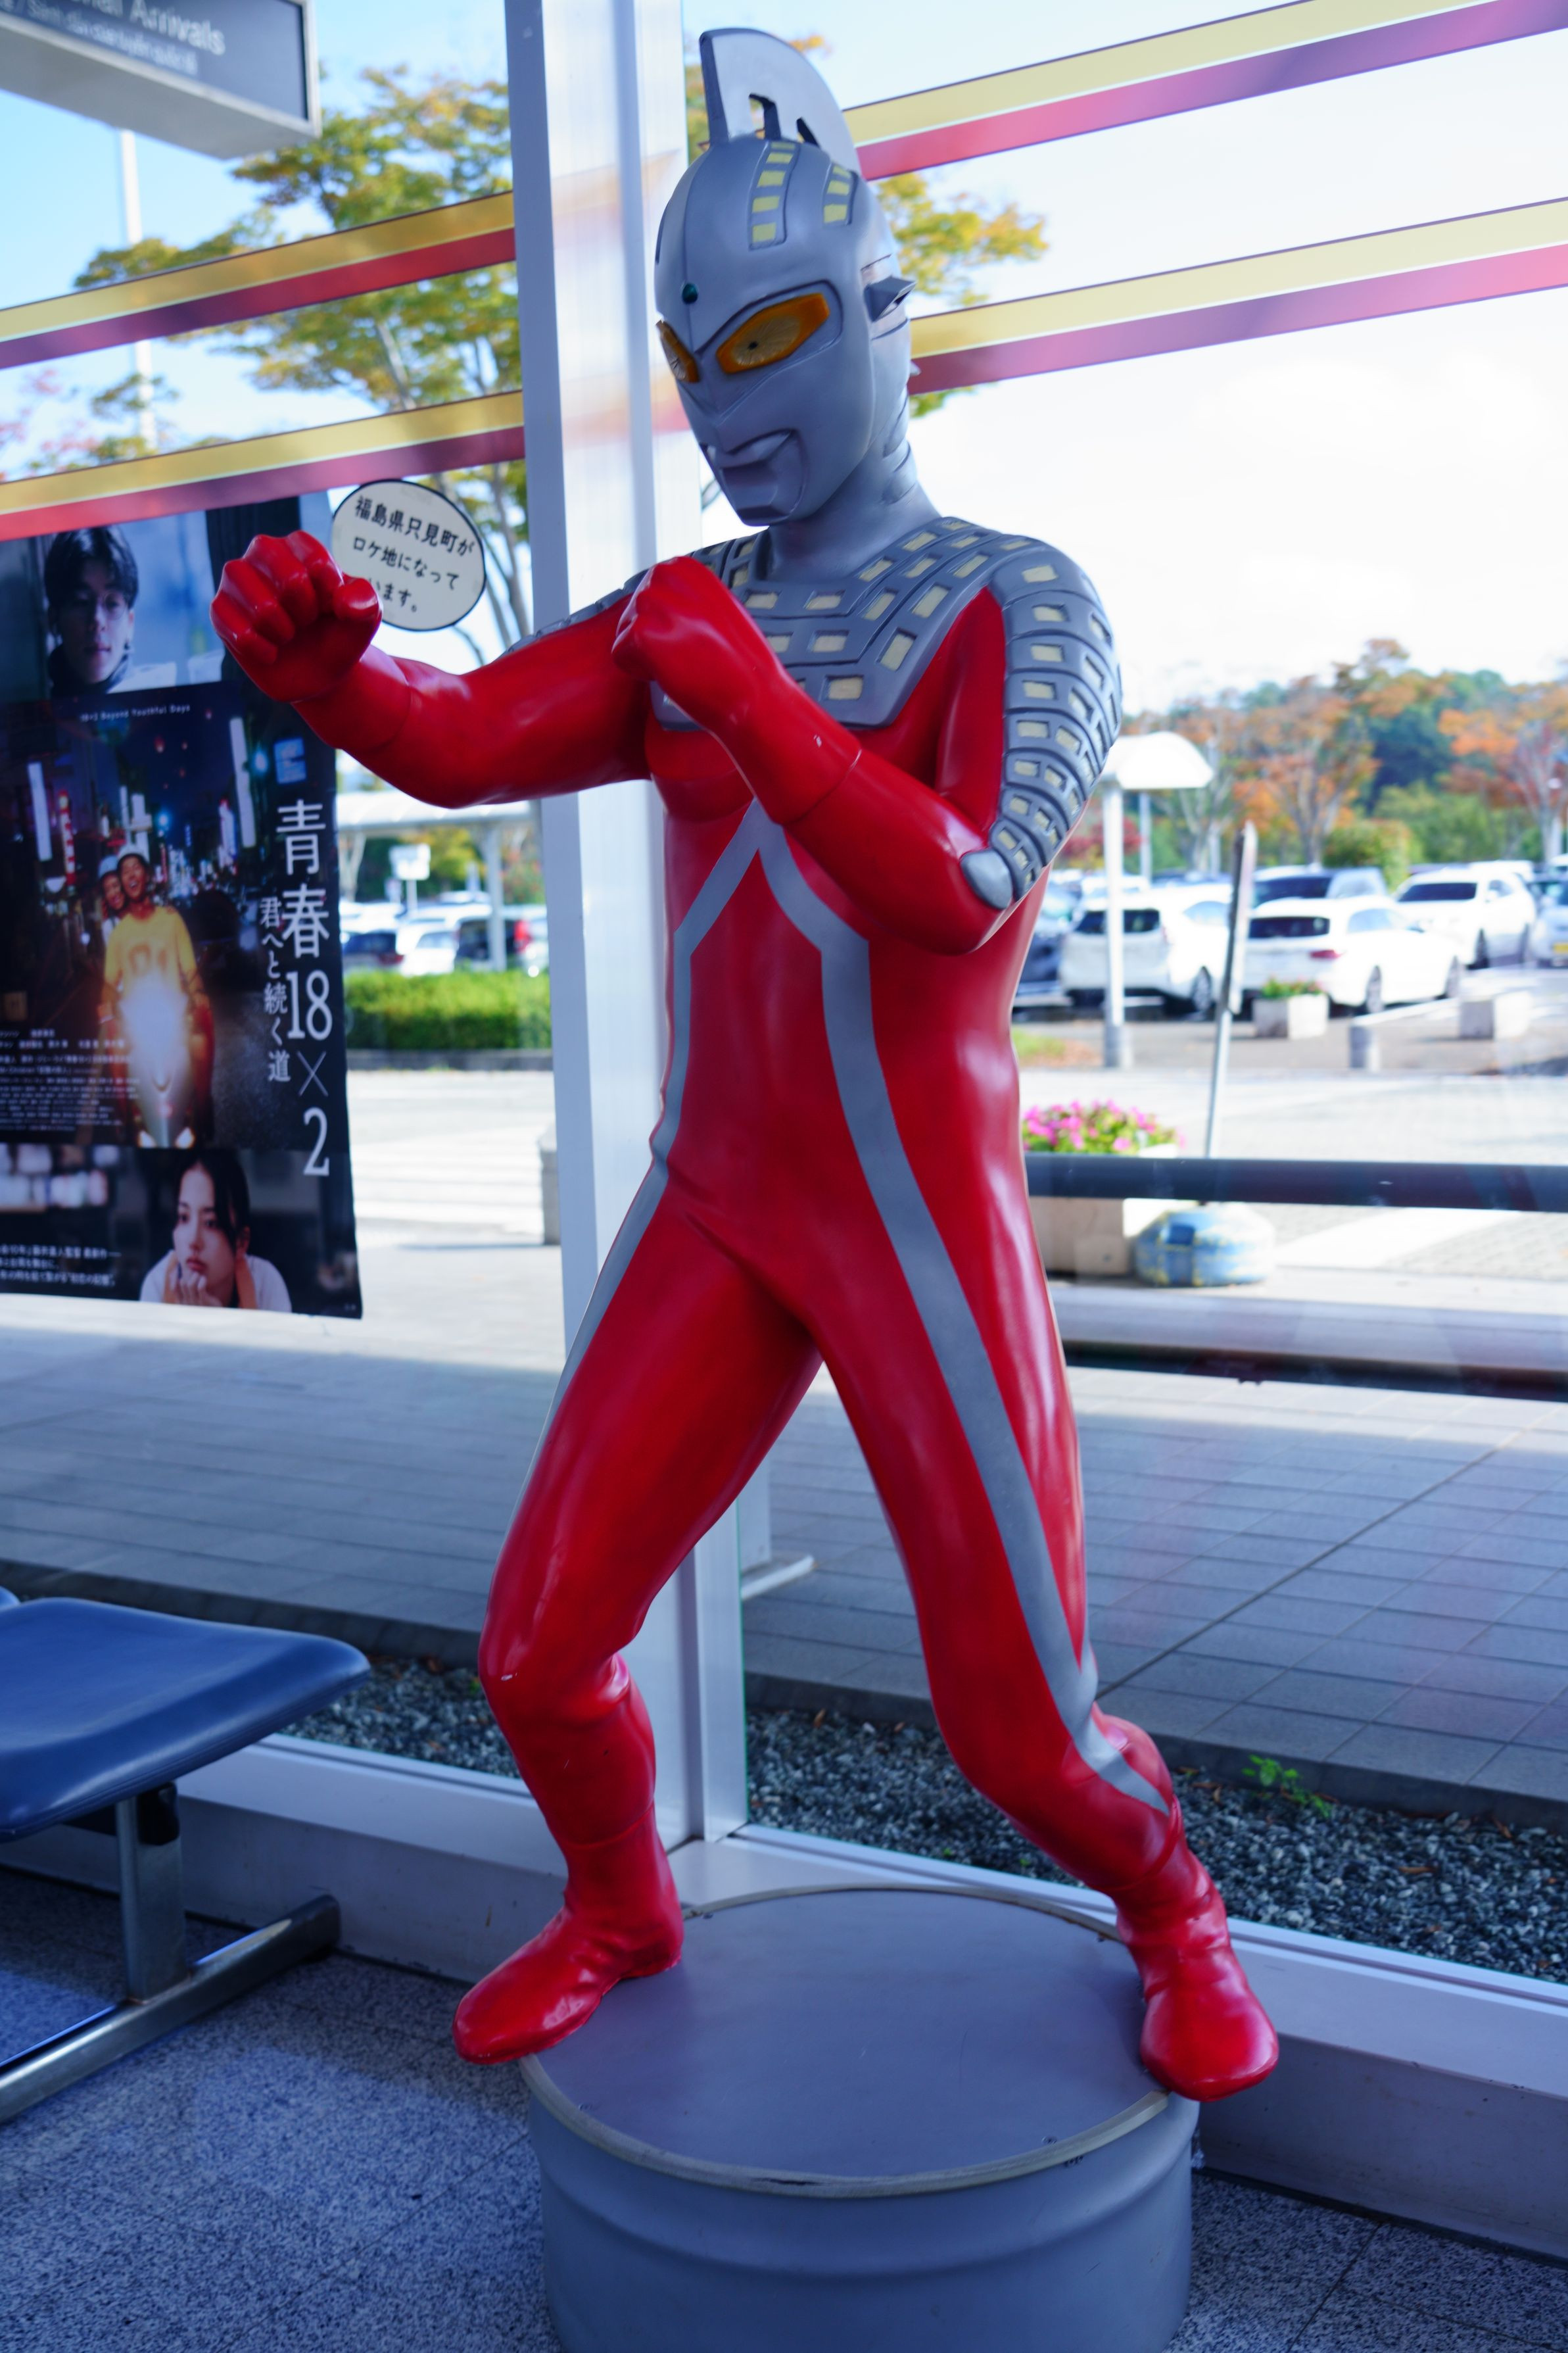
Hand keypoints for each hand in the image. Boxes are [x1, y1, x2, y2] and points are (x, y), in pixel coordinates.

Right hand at [164, 1260, 220, 1307]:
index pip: (174, 1288)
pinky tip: (204, 1279)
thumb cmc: (203, 1303)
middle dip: (188, 1274)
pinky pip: (200, 1288)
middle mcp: (186, 1303)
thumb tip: (172, 1274)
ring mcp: (195, 1302)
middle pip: (182, 1283)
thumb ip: (184, 1287)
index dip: (175, 1277)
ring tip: (200, 1275)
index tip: (179, 1270)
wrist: (216, 1315)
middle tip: (195, 1271)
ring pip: (190, 1284)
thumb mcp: (192, 1296)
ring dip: (195, 1276)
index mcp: (182, 1302)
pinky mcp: (204, 1301)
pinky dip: (202, 1280)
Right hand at [211, 530, 380, 702]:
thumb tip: (340, 601)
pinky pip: (236, 630)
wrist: (319, 672)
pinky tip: (270, 652)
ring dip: (284, 631)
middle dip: (308, 613)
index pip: (316, 563)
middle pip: (291, 580)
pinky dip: (261, 649)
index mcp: (298, 545)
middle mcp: (263, 552)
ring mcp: (237, 579)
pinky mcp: (219, 610)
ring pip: (262, 607)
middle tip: (307, 621)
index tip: (331, 607)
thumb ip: (365, 601)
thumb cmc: (340, 632)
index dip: (330, 596)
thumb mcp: (366, 616)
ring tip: (288, 634)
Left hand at [610, 556, 772, 731]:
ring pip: (626, 633)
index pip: (646, 594)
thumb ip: (685, 597)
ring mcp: (653, 602)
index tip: (693, 637)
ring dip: (647, 655)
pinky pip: (620, 654)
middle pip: (633, 613)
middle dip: (652, 638)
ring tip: (684, 661)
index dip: (665, 625)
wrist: (753, 693)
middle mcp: (667, 575)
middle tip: (688, 653)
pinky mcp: (642, 632)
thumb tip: (656, 601)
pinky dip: (640, 671)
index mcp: (684, 567)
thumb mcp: (715, 607)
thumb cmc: (738, 661)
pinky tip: (672, 672)